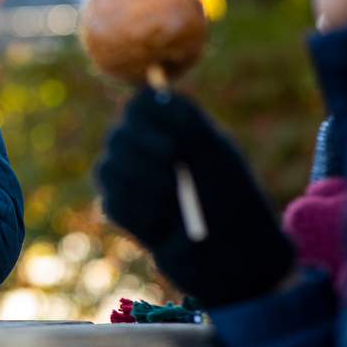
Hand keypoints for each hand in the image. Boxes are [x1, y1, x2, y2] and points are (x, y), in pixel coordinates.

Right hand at [95, 90, 293, 306]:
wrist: (239, 256)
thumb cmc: (235, 201)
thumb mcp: (217, 154)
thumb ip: (185, 120)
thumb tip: (149, 90)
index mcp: (175, 129)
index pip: (140, 104)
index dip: (148, 121)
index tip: (176, 145)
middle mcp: (149, 150)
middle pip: (118, 136)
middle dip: (146, 160)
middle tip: (176, 178)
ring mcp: (133, 182)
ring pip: (107, 169)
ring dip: (143, 188)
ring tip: (175, 204)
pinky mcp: (126, 214)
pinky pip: (113, 204)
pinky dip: (140, 214)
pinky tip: (166, 225)